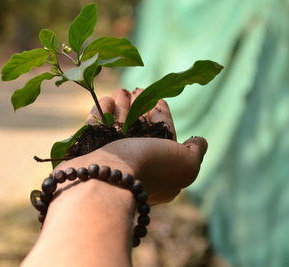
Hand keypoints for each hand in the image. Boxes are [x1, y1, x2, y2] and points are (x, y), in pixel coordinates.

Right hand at [55, 88, 206, 204]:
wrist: (107, 179)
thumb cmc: (149, 168)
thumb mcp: (186, 164)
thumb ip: (196, 152)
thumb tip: (199, 141)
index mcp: (160, 169)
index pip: (164, 137)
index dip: (162, 116)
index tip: (159, 99)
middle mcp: (136, 166)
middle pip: (139, 129)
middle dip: (140, 107)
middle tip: (136, 90)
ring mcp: (111, 160)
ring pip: (117, 125)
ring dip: (121, 106)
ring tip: (121, 91)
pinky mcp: (90, 153)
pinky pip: (97, 128)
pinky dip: (102, 113)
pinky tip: (107, 100)